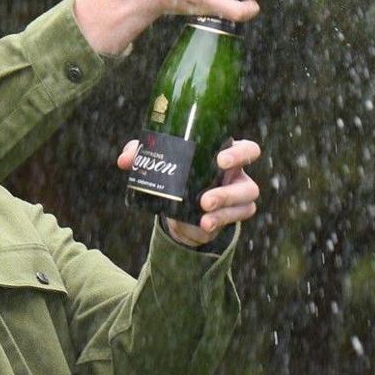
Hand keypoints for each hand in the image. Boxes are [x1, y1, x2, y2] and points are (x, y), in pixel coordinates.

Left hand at [117, 138, 262, 246]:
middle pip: (249, 182)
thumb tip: (125, 161)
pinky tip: (205, 224)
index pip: (248, 150)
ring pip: (244, 203)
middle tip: (206, 198)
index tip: (220, 159)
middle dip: (229, 191)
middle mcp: (236, 176)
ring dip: (224, 207)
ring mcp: (237, 197)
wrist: (180, 208)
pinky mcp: (232, 215)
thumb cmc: (176, 173)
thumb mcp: (160, 161)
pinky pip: (237, 218)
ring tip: (202, 210)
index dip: (240, 154)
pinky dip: (220, 220)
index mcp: (226, 154)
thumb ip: (142, 154)